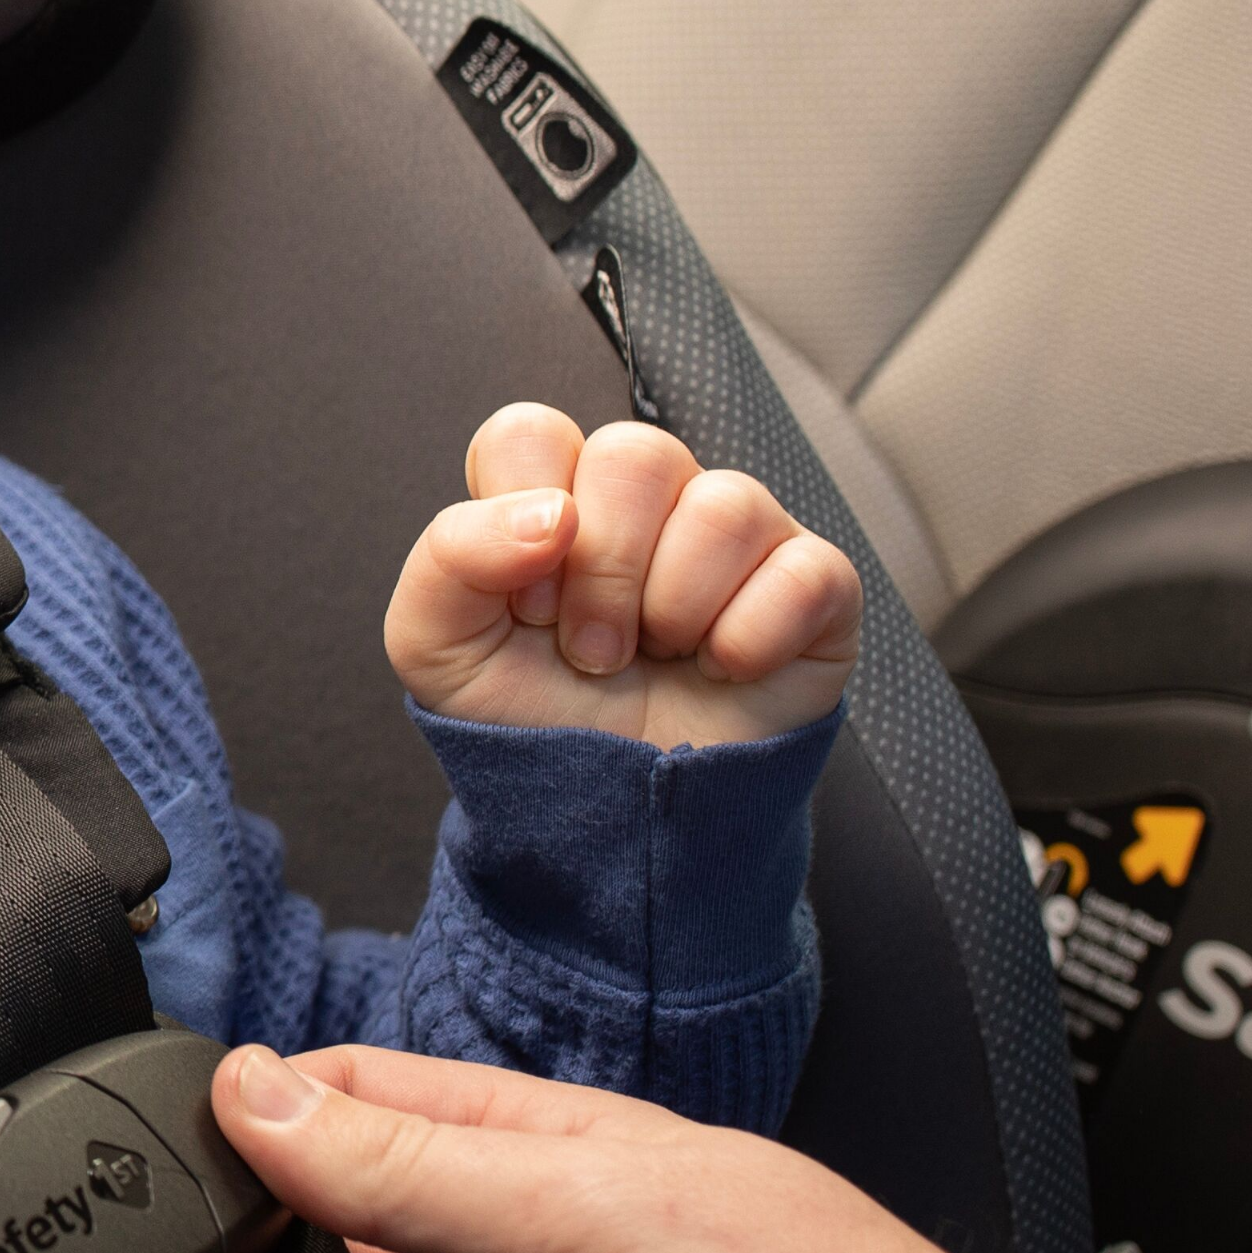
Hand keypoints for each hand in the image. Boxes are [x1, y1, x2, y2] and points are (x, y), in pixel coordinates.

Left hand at [388, 405, 859, 746]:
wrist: (612, 819)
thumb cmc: (532, 720)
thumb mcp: (438, 650)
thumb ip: (451, 558)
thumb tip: (552, 511)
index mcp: (554, 497)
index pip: (529, 433)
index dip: (519, 521)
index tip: (525, 607)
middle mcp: (647, 499)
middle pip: (636, 453)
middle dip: (603, 575)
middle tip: (593, 651)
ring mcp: (735, 534)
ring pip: (724, 504)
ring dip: (674, 610)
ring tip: (656, 660)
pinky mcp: (813, 583)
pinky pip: (804, 571)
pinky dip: (750, 641)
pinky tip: (724, 670)